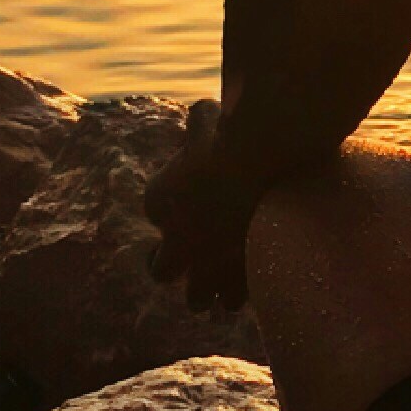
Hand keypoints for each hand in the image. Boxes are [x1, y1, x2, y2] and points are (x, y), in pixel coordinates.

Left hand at [142, 99, 251, 309]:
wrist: (252, 163)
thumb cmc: (226, 135)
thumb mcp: (206, 120)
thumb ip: (201, 123)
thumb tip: (208, 110)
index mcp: (159, 200)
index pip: (156, 211)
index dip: (172, 210)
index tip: (191, 200)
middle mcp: (176, 241)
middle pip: (162, 271)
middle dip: (174, 264)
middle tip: (194, 254)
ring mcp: (205, 265)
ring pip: (197, 300)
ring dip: (207, 291)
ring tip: (224, 279)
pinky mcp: (238, 277)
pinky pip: (235, 300)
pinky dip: (242, 291)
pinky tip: (254, 278)